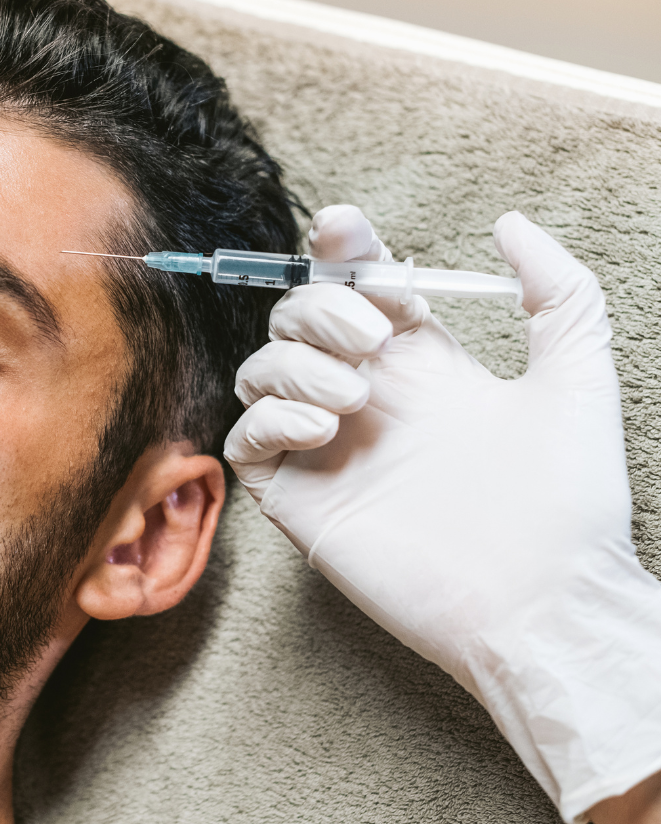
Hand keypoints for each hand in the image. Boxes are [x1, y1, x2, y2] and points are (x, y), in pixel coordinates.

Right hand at [224, 205, 660, 823]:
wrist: (545, 600)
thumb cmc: (569, 501)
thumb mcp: (578, 374)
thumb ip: (558, 290)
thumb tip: (509, 222)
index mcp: (423, 368)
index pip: (357, 288)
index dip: (341, 251)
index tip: (347, 233)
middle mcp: (368, 401)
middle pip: (298, 318)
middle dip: (320, 306)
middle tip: (373, 338)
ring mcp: (329, 451)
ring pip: (262, 370)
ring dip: (296, 362)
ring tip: (355, 398)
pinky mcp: (301, 501)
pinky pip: (246, 440)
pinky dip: (270, 417)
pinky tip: (321, 427)